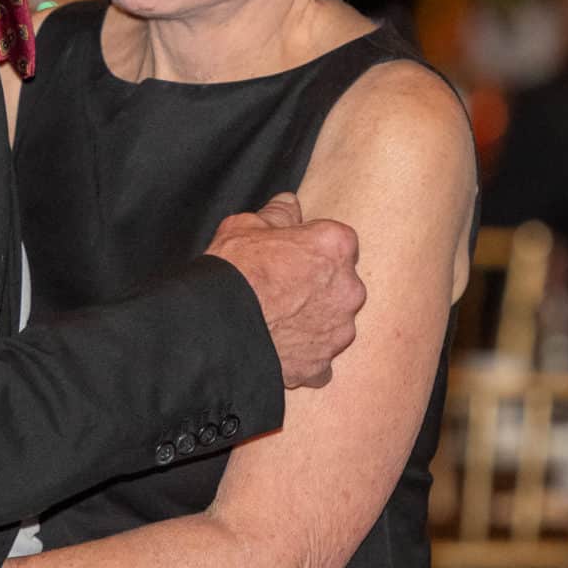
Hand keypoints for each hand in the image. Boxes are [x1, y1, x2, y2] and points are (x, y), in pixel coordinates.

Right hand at [204, 192, 363, 388]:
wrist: (219, 327)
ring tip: (275, 319)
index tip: (290, 254)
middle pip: (340, 282)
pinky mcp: (322, 363)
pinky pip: (320, 358)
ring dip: (312, 320)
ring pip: (332, 321)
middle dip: (317, 284)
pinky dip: (305, 353)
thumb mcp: (247, 226)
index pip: (337, 240)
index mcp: (335, 246)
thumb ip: (278, 213)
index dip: (311, 246)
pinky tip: (279, 347)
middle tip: (281, 287)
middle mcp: (348, 288)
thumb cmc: (234, 272)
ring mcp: (338, 330)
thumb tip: (290, 204)